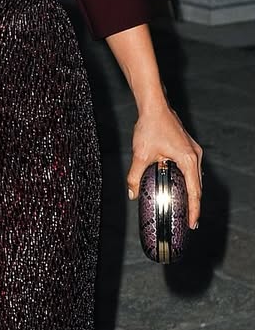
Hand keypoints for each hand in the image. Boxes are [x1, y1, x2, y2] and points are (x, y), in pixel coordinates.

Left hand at [127, 104, 202, 227]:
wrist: (154, 106)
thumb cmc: (150, 127)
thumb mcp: (141, 155)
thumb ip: (136, 176)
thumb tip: (132, 193)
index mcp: (188, 160)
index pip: (194, 191)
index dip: (194, 209)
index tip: (192, 223)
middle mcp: (195, 156)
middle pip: (197, 186)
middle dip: (193, 204)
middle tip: (189, 220)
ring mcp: (193, 151)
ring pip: (195, 177)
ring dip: (191, 192)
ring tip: (185, 207)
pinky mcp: (188, 147)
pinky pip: (191, 168)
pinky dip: (187, 180)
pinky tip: (179, 186)